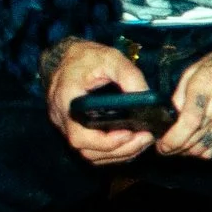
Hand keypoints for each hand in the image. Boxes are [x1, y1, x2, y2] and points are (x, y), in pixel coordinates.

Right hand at [45, 38, 155, 166]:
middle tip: (145, 137)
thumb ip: (129, 76)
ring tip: (142, 139)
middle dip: (120, 149)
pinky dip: (113, 151)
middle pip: (87, 150)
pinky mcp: (76, 130)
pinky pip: (93, 150)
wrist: (67, 56)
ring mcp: (67, 127)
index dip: (106, 142)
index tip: (130, 133)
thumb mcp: (110, 58)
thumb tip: (148, 99)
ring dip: (119, 153)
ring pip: (91, 154)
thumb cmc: (87, 57)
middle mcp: (63, 119)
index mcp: (67, 101)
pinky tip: (131, 141)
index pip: (80, 136)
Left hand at [156, 40, 211, 160]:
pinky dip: (205, 153)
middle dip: (174, 149)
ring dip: (188, 152)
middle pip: (192, 141)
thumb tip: (173, 115)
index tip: (161, 145)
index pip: (186, 125)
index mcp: (206, 90)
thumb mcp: (196, 69)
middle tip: (164, 147)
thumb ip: (181, 93)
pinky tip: (197, 148)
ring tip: (179, 148)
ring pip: (204, 149)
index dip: (170, 140)